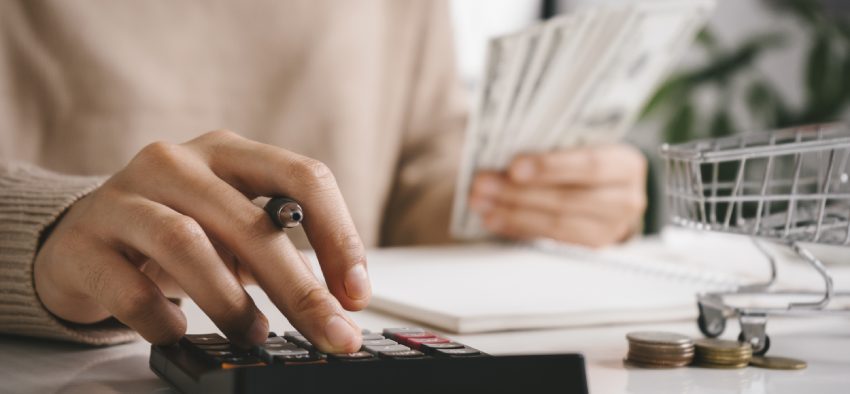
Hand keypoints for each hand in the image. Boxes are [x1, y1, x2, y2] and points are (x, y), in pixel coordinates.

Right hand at [34, 130, 370, 351]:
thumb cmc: (174, 231)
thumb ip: (279, 250)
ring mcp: (124, 198)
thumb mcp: (232, 226)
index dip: (340, 237)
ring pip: (187, 245)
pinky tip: (177, 331)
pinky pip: (130, 288)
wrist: (81, 238)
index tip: (356, 293)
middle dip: (300, 288)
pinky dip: (163, 319)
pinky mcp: (84, 243)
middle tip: (330, 333)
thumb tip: (338, 305)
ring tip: (253, 334)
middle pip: (251, 222)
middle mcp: (177, 163)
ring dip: (231, 302)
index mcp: (229, 153)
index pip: (303, 177)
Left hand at [468, 144, 646, 246]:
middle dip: (519, 192)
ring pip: (557, 224)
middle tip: (482, 184)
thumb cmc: (583, 157)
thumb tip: (502, 143)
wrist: (606, 189)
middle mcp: (626, 199)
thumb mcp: (579, 143)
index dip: (550, 167)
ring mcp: (611, 229)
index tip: (514, 166)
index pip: (589, 165)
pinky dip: (518, 228)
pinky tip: (493, 219)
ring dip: (512, 213)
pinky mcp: (590, 248)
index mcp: (625, 164)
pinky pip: (550, 240)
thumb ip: (554, 141)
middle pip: (568, 199)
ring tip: (480, 203)